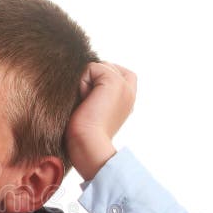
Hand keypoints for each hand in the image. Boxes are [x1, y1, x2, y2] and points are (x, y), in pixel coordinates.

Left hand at [65, 62, 136, 180]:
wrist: (88, 145)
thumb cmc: (82, 135)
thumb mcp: (91, 109)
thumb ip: (95, 91)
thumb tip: (84, 72)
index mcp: (127, 99)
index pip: (112, 71)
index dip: (95, 81)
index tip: (90, 104)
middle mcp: (129, 90)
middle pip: (102, 66)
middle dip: (90, 81)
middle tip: (89, 107)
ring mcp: (125, 85)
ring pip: (97, 67)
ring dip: (85, 83)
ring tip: (87, 105)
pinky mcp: (114, 81)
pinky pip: (90, 67)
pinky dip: (82, 83)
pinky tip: (86, 102)